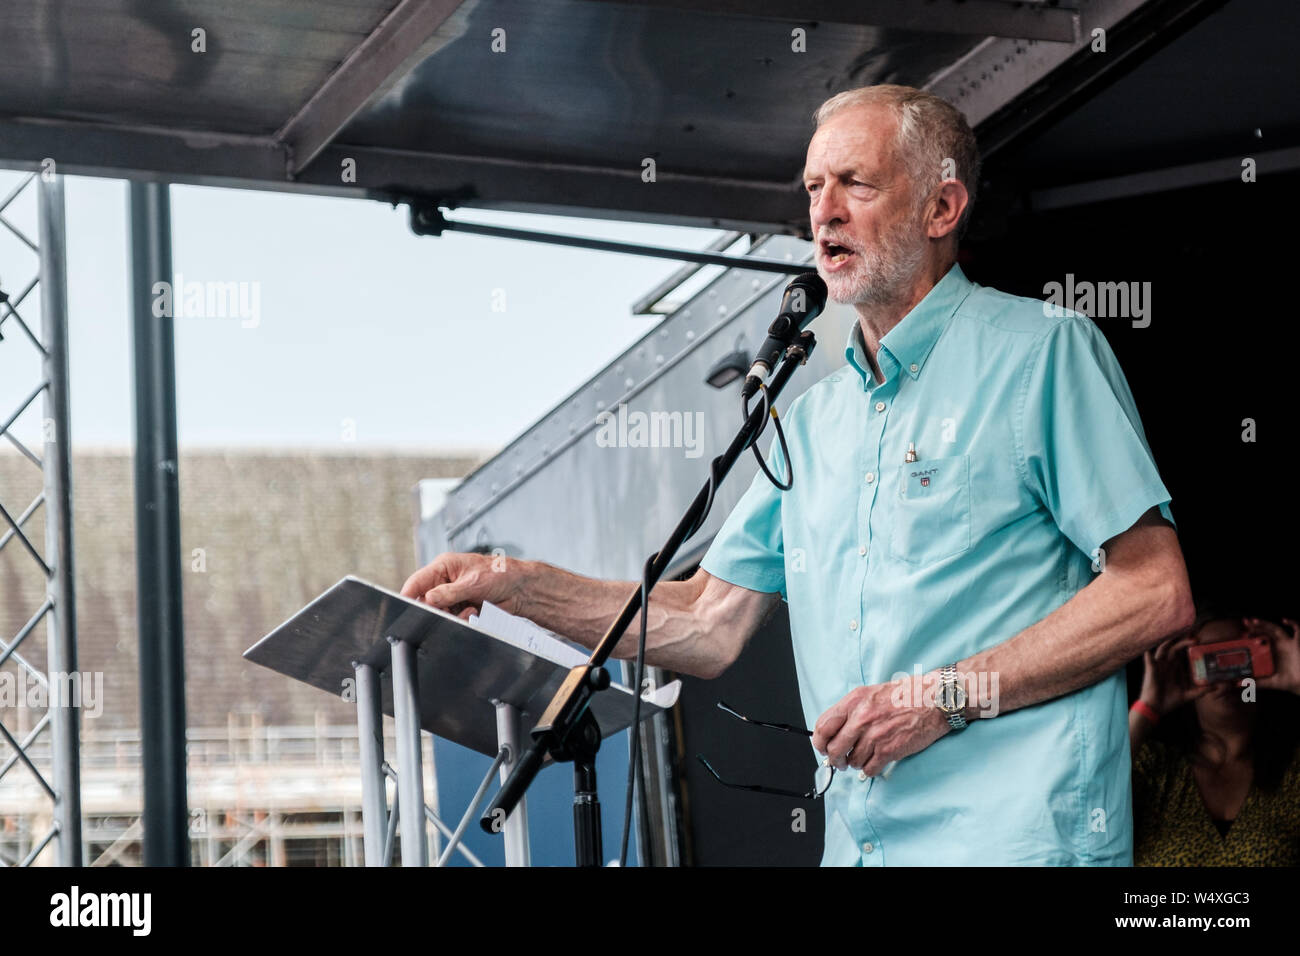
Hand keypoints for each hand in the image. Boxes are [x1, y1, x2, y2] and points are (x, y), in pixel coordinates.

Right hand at [399, 551, 527, 620]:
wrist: (520, 589)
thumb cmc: (501, 574)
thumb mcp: (473, 582)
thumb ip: (449, 592)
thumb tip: (428, 599)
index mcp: (444, 567)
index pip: (417, 581)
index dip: (409, 594)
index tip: (406, 606)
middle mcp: (445, 582)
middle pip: (425, 601)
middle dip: (434, 609)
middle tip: (447, 611)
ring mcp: (452, 596)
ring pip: (438, 612)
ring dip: (450, 615)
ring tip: (468, 610)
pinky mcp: (461, 607)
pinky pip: (451, 618)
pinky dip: (460, 619)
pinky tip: (472, 613)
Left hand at [811, 674, 947, 776]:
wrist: (933, 700)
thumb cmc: (904, 695)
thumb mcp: (870, 694)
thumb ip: (851, 710)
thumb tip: (835, 731)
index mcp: (853, 702)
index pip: (822, 727)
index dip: (819, 742)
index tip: (823, 747)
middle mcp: (861, 718)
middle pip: (834, 749)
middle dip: (835, 760)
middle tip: (839, 762)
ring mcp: (874, 735)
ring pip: (852, 761)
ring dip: (855, 764)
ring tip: (862, 759)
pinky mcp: (888, 750)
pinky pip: (869, 769)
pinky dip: (869, 770)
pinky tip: (874, 763)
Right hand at [1139, 634, 1212, 716]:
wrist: (1156, 709)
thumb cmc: (1170, 701)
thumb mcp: (1188, 695)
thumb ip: (1201, 690)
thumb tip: (1216, 687)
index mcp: (1174, 668)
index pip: (1181, 652)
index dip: (1187, 644)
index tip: (1198, 640)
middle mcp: (1166, 664)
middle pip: (1174, 648)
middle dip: (1182, 641)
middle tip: (1194, 638)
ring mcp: (1158, 666)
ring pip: (1163, 650)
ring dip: (1170, 643)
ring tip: (1177, 638)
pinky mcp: (1151, 671)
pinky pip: (1148, 659)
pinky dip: (1149, 654)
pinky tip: (1151, 649)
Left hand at [1247, 616, 1299, 695]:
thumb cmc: (1288, 681)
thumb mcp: (1269, 681)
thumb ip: (1255, 682)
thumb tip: (1237, 684)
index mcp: (1271, 651)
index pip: (1260, 638)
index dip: (1251, 633)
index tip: (1241, 633)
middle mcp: (1279, 645)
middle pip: (1265, 631)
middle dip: (1255, 626)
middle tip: (1245, 623)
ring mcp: (1288, 643)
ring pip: (1276, 629)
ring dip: (1265, 623)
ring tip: (1254, 622)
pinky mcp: (1298, 644)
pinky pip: (1298, 630)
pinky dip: (1293, 623)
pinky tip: (1284, 620)